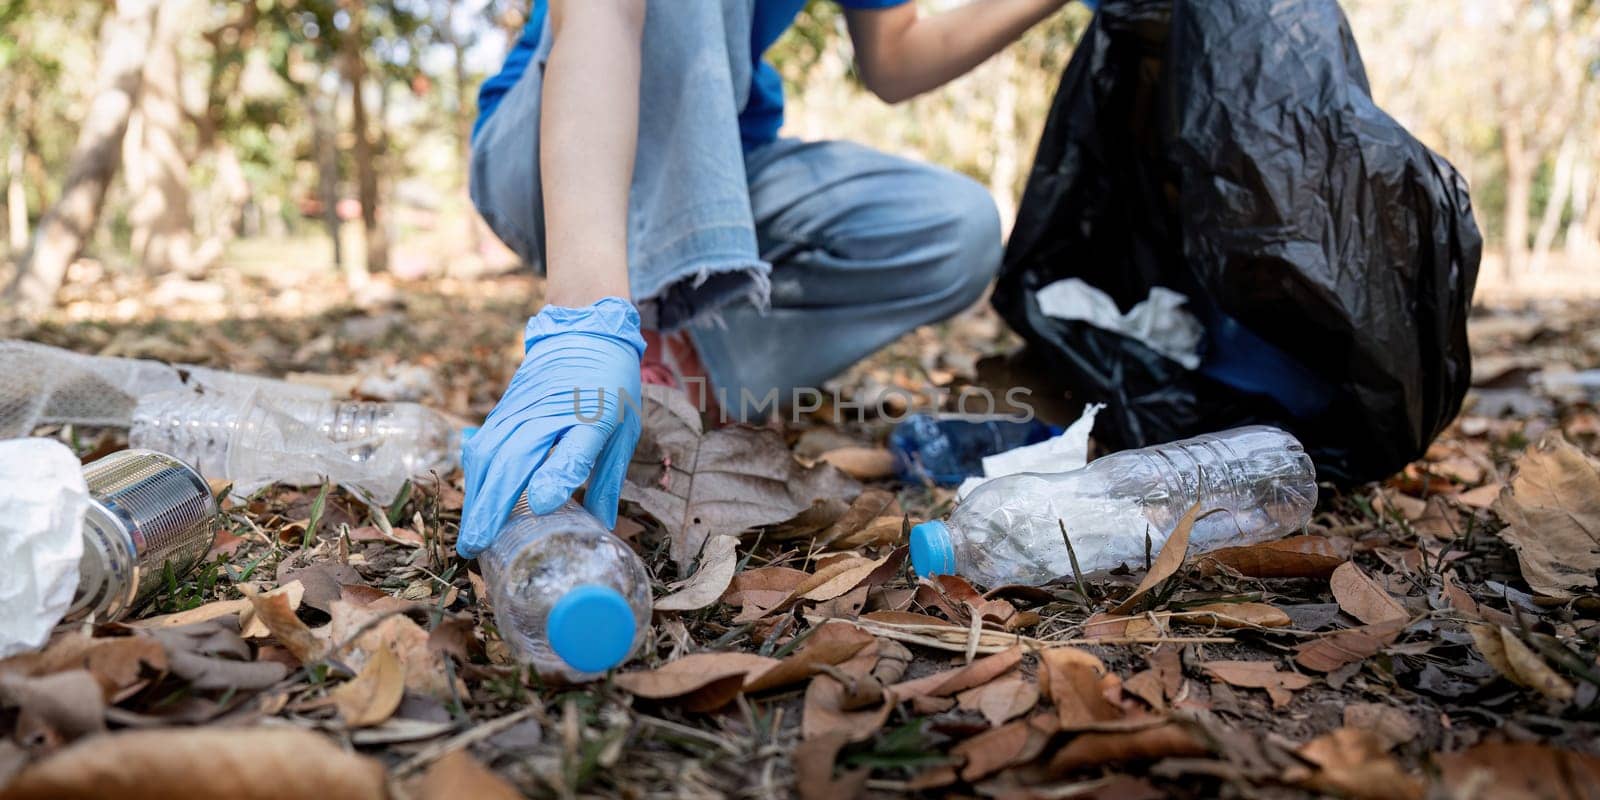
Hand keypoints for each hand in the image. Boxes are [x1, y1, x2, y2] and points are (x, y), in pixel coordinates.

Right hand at [457, 297, 645, 557]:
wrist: (585, 329)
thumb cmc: (611, 384)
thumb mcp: (623, 427)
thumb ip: (607, 474)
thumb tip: (601, 525)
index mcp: (591, 413)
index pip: (573, 447)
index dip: (558, 475)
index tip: (540, 507)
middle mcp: (550, 410)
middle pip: (512, 459)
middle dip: (491, 506)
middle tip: (477, 548)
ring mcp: (521, 408)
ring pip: (490, 453)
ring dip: (477, 495)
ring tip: (473, 534)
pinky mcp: (506, 407)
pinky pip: (485, 443)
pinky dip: (476, 474)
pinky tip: (475, 498)